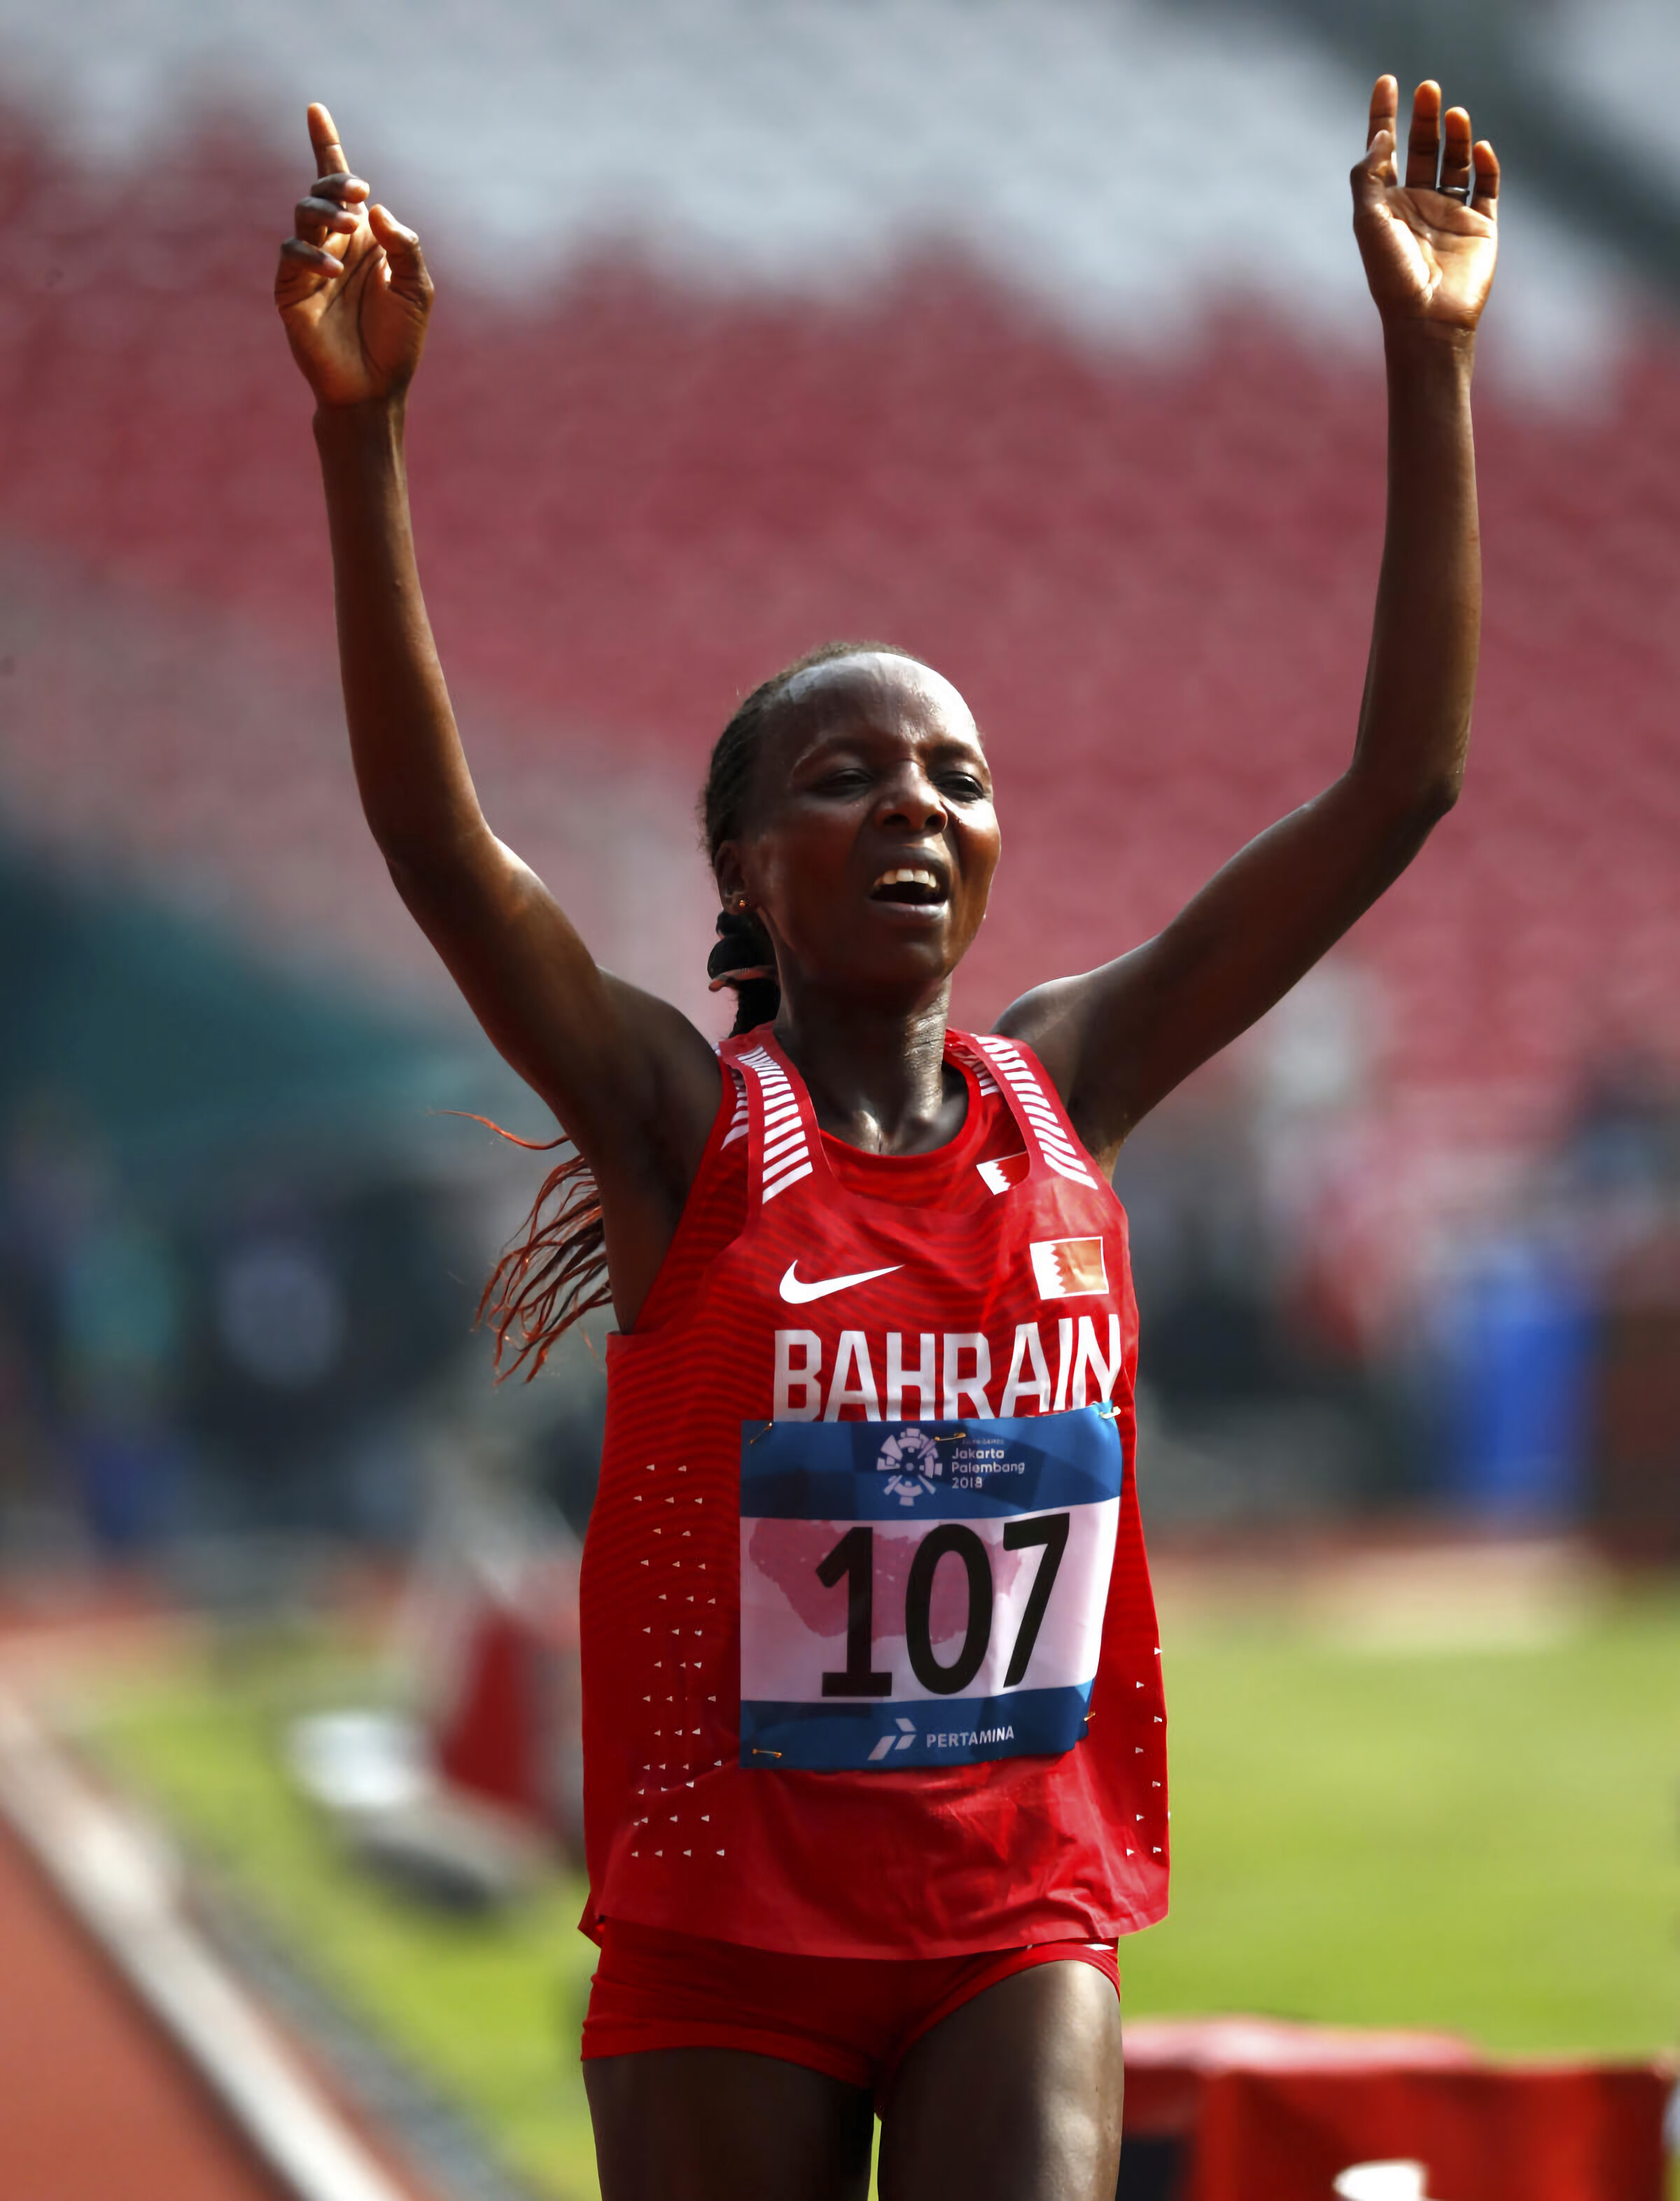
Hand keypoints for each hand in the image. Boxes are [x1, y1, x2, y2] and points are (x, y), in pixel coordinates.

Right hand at [275, 105, 431, 406]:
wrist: (374, 388)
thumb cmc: (399, 342)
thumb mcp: (417, 289)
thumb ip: (405, 246)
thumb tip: (377, 210)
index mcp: (364, 239)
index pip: (341, 186)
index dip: (326, 145)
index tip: (315, 109)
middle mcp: (334, 244)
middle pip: (322, 192)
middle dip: (337, 184)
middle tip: (358, 196)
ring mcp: (310, 265)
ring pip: (304, 215)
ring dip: (325, 213)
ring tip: (348, 227)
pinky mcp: (290, 288)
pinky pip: (293, 253)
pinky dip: (312, 254)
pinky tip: (334, 270)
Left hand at [1352, 76, 1497, 335]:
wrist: (1427, 317)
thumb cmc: (1391, 274)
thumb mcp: (1369, 221)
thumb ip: (1370, 175)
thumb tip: (1381, 135)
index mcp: (1388, 204)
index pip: (1386, 150)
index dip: (1384, 115)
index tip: (1387, 81)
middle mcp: (1419, 204)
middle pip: (1423, 148)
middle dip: (1424, 117)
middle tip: (1428, 88)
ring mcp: (1451, 213)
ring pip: (1456, 161)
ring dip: (1456, 135)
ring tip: (1453, 114)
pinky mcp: (1480, 225)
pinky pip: (1487, 186)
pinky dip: (1486, 164)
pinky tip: (1479, 148)